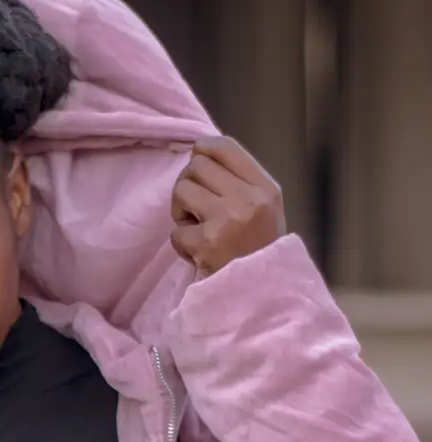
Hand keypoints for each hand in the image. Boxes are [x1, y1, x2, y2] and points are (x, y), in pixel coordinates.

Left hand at [170, 137, 285, 275]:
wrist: (264, 295)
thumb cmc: (259, 250)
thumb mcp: (265, 209)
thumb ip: (239, 181)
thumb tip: (199, 152)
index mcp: (265, 188)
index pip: (225, 147)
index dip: (203, 148)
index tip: (197, 161)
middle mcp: (249, 199)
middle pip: (197, 166)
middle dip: (189, 185)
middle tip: (196, 208)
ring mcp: (227, 220)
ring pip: (181, 191)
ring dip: (181, 212)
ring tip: (198, 229)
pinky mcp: (206, 243)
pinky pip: (176, 231)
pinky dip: (182, 244)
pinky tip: (199, 253)